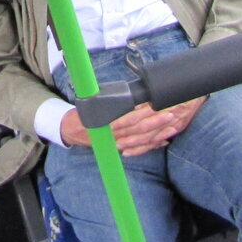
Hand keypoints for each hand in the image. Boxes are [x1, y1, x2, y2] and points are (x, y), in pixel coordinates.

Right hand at [60, 97, 204, 156]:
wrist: (70, 131)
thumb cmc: (81, 114)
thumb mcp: (89, 104)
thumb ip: (106, 100)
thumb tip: (125, 92)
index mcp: (105, 122)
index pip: (127, 118)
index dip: (142, 114)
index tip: (154, 106)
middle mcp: (113, 136)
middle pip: (138, 130)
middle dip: (155, 123)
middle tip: (170, 115)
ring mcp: (117, 143)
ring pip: (141, 140)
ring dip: (157, 134)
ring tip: (172, 126)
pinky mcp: (120, 148)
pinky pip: (139, 148)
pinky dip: (152, 145)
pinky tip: (164, 140)